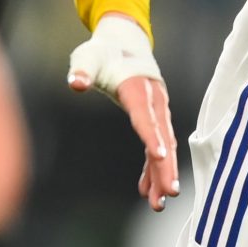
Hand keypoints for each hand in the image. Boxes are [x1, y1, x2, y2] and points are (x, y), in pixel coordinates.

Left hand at [67, 14, 181, 210]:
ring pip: (164, 147)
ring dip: (162, 175)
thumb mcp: (88, 57)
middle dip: (166, 167)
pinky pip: (155, 148)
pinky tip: (147, 192)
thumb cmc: (103, 52)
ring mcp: (156, 112)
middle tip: (170, 193)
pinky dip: (151, 169)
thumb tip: (77, 82)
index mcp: (138, 88)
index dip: (152, 136)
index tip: (160, 156)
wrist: (124, 43)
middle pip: (163, 138)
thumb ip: (82, 70)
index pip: (146, 116)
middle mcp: (154, 102)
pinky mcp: (153, 120)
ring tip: (159, 204)